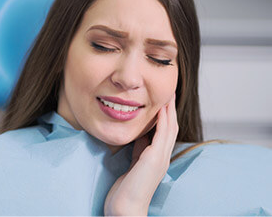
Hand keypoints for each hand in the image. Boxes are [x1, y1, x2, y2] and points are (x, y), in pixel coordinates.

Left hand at [104, 95, 178, 215]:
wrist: (126, 209)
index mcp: (158, 158)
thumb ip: (139, 150)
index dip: (167, 117)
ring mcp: (160, 158)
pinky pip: (161, 135)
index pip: (166, 133)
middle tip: (170, 94)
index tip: (164, 102)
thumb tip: (141, 136)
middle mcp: (163, 157)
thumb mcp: (134, 164)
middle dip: (171, 110)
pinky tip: (160, 109)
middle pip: (172, 128)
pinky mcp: (154, 159)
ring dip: (169, 111)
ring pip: (170, 129)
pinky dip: (162, 120)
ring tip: (169, 96)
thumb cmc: (128, 189)